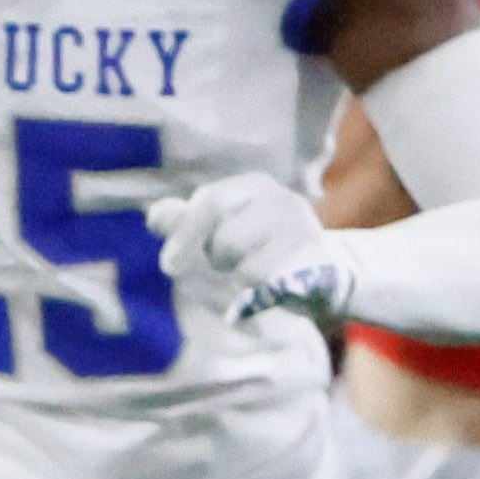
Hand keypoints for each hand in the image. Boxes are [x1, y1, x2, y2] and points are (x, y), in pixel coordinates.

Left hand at [156, 175, 354, 326]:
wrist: (324, 274)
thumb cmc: (259, 247)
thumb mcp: (220, 229)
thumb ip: (186, 223)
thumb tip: (155, 216)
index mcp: (253, 186)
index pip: (209, 200)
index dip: (184, 234)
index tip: (169, 267)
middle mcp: (282, 200)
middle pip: (227, 235)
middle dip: (214, 259)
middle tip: (219, 267)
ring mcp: (303, 230)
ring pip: (247, 265)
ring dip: (237, 276)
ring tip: (249, 272)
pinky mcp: (315, 264)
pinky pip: (269, 284)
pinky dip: (255, 292)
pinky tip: (263, 287)